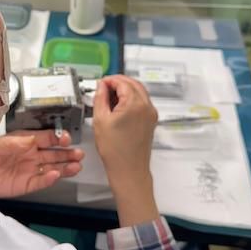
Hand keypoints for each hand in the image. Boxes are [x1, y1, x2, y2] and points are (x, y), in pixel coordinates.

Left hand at [0, 130, 83, 198]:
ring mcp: (28, 170)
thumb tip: (32, 139)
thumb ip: (16, 143)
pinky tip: (56, 175)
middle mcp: (29, 155)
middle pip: (53, 154)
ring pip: (51, 168)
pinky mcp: (24, 185)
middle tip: (78, 154)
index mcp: (24, 141)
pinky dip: (49, 179)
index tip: (66, 138)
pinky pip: (40, 182)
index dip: (57, 138)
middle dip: (67, 154)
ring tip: (76, 166)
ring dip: (64, 167)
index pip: (46, 138)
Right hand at [93, 75, 158, 225]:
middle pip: (133, 84)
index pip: (122, 82)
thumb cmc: (116, 151)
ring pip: (139, 92)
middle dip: (118, 82)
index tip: (100, 84)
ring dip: (125, 90)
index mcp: (135, 104)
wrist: (128, 169)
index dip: (109, 80)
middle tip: (103, 87)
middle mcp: (147, 107)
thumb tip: (101, 87)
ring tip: (109, 97)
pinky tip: (118, 107)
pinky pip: (141, 102)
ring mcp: (151, 114)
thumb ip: (100, 98)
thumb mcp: (100, 120)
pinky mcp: (151, 121)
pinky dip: (130, 99)